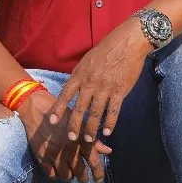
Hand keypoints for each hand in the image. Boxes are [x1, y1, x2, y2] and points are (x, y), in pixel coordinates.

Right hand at [19, 88, 111, 182]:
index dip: (98, 174)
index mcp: (82, 143)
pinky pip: (52, 175)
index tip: (98, 179)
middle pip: (80, 173)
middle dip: (83, 178)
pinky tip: (58, 170)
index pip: (94, 164)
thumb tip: (109, 151)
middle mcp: (70, 152)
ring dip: (70, 176)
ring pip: (66, 176)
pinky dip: (56, 175)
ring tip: (70, 173)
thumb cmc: (64, 116)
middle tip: (84, 178)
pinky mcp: (43, 158)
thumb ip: (95, 140)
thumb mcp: (82, 125)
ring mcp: (56, 156)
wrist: (39, 111)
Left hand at [48, 18, 152, 142]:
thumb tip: (72, 90)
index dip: (59, 109)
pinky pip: (113, 111)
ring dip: (92, 128)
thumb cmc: (107, 49)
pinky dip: (110, 123)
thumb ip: (80, 76)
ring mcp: (106, 88)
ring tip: (89, 140)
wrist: (128, 42)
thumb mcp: (87, 60)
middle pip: (80, 108)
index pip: (66, 94)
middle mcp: (91, 82)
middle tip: (71, 138)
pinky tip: (107, 132)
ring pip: (96, 113)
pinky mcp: (120, 91)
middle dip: (74, 125)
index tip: (52, 122)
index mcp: (81, 74)